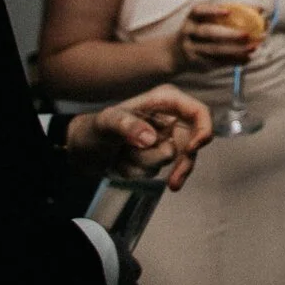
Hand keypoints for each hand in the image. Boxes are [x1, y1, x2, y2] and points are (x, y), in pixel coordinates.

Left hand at [65, 84, 214, 190]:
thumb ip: (127, 126)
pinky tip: (122, 164)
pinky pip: (159, 171)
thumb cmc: (94, 128)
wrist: (81, 150)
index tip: (193, 150)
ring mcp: (165, 138)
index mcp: (166, 101)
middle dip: (181, 164)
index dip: (203, 130)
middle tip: (173, 183)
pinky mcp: (157, 156)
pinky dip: (139, 171)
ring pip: (173, 160)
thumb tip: (151, 139)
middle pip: (193, 143)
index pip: (198, 112)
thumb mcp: (107, 122)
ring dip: (146, 163)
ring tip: (122, 156)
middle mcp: (170, 118)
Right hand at [173, 4, 263, 72]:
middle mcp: (189, 32)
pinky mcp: (197, 63)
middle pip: (208, 33)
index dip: (213, 10)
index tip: (228, 11)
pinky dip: (233, 61)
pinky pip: (217, 62)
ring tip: (253, 48)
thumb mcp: (205, 20)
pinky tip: (247, 58)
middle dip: (228, 34)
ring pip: (214, 50)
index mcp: (192, 18)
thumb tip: (260, 9)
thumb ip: (226, 14)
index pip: (199, 11)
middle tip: (247, 34)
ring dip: (235, 50)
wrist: (174, 54)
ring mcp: (192, 49)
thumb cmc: (200, 31)